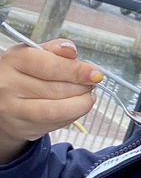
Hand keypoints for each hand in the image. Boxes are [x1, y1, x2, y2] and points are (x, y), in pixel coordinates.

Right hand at [0, 40, 102, 162]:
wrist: (3, 99)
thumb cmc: (24, 72)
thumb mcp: (35, 54)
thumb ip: (56, 49)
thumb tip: (71, 51)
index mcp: (14, 61)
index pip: (49, 66)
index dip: (76, 71)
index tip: (95, 74)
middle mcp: (9, 86)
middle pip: (56, 89)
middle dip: (82, 88)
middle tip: (92, 84)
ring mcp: (14, 110)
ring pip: (56, 111)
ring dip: (80, 104)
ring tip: (87, 96)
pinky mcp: (23, 128)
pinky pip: (55, 124)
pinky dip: (71, 116)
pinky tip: (74, 107)